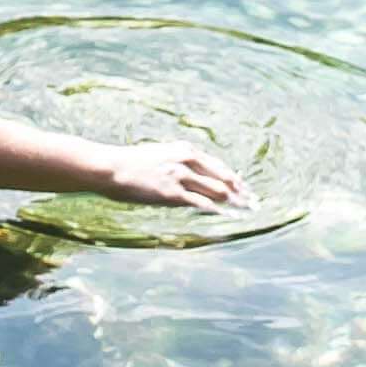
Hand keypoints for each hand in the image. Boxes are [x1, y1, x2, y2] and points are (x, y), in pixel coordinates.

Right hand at [107, 142, 239, 210]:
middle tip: (254, 202)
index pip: (218, 166)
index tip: (245, 188)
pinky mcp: (172, 193)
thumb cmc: (130, 163)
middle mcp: (187, 161)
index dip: (234, 179)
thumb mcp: (159, 155)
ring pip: (216, 190)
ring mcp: (180, 177)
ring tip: (246, 210)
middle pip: (223, 178)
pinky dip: (216, 210)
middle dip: (241, 191)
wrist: (111, 167)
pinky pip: (201, 203)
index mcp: (184, 150)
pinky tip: (226, 216)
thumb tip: (188, 174)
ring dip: (234, 202)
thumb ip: (177, 162)